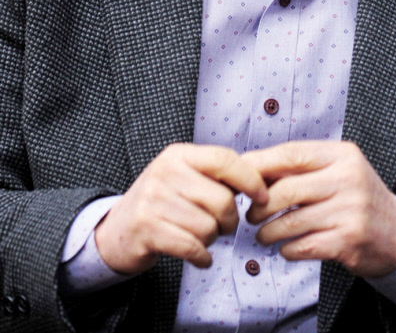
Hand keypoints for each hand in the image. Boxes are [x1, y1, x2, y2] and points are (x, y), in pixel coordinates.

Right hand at [95, 143, 267, 275]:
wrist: (116, 231)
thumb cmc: (162, 203)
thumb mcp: (184, 177)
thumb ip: (216, 174)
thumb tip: (262, 178)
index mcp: (179, 154)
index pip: (225, 159)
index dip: (250, 179)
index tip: (262, 197)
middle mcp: (164, 172)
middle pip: (222, 199)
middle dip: (229, 220)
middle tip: (221, 226)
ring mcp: (153, 200)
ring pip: (208, 227)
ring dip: (211, 240)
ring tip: (200, 237)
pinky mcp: (146, 229)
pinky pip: (192, 247)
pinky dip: (202, 257)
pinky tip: (199, 256)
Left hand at [243, 140, 395, 277]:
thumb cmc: (358, 198)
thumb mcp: (338, 171)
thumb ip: (303, 168)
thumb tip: (253, 169)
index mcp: (342, 155)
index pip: (291, 154)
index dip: (260, 166)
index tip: (241, 178)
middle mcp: (348, 179)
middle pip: (286, 190)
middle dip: (259, 205)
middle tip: (250, 214)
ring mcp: (350, 211)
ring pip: (290, 222)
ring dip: (268, 232)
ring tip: (263, 234)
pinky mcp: (348, 241)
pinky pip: (303, 246)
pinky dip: (287, 249)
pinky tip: (286, 248)